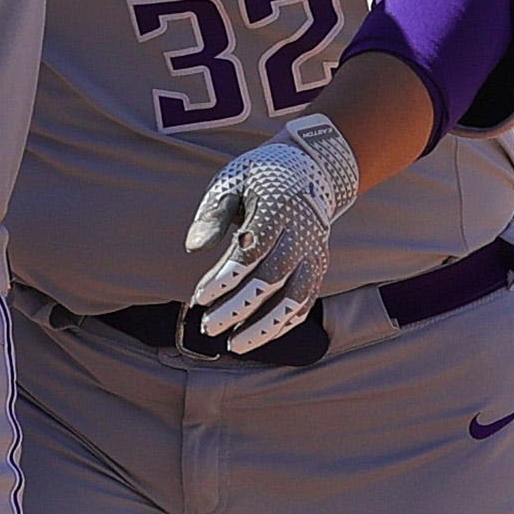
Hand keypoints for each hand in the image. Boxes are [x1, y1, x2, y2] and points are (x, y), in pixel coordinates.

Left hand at [185, 114, 360, 353]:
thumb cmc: (260, 177)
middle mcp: (302, 232)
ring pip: (296, 297)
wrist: (311, 167)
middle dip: (239, 307)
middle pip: (272, 278)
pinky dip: (284, 323)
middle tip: (208, 326)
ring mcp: (315, 251)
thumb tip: (194, 247)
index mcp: (278, 208)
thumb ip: (213, 214)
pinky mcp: (320, 265)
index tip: (199, 298)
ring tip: (235, 345)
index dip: (225, 278)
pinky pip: (306, 301)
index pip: (252, 251)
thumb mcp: (232, 181)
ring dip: (266, 325)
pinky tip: (259, 337)